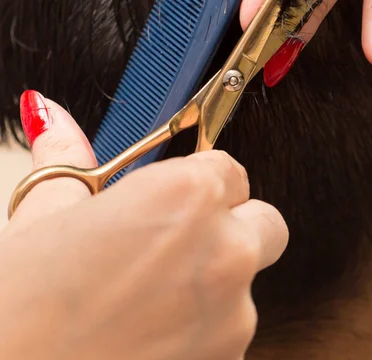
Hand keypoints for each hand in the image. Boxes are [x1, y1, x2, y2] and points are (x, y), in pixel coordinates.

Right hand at [0, 92, 287, 359]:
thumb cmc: (16, 308)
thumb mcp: (43, 217)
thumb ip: (67, 159)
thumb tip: (51, 118)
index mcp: (186, 197)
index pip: (232, 170)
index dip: (203, 183)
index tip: (179, 199)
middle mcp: (225, 252)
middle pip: (264, 224)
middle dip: (232, 227)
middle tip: (175, 244)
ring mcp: (232, 318)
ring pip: (247, 285)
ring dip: (214, 285)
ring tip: (147, 299)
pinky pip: (230, 335)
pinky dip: (203, 333)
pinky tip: (148, 336)